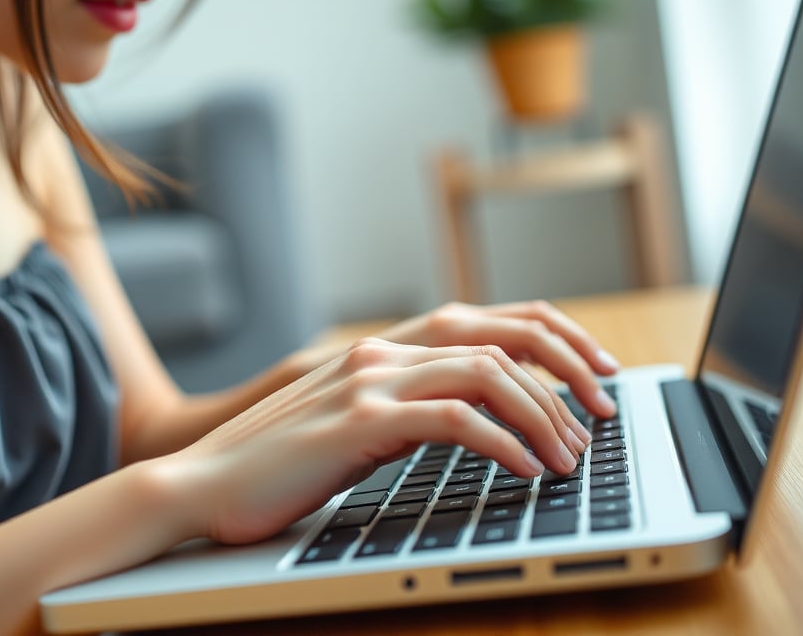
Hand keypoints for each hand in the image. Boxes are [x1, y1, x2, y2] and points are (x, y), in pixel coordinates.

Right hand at [169, 338, 588, 546]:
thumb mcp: (351, 424)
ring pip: (487, 373)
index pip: (488, 320)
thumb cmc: (274, 465)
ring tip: (570, 457)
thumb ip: (403, 409)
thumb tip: (474, 423)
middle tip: (603, 414)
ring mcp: (369, 381)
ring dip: (543, 415)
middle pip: (501, 336)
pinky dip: (504, 442)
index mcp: (384, 350)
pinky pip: (455, 420)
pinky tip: (527, 472)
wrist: (199, 482)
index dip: (552, 337)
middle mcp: (382, 352)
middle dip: (566, 371)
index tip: (595, 372)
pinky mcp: (358, 422)